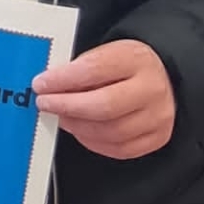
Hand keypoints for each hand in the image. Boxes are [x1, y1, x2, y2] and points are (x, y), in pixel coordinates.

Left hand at [33, 40, 175, 158]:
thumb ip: (79, 69)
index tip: (41, 84)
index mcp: (135, 60)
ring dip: (77, 126)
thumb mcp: (104, 54)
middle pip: (103, 106)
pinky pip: (119, 149)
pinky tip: (81, 130)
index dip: (62, 80)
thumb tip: (48, 86)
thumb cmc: (126, 66)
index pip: (94, 70)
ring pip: (109, 131)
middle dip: (67, 107)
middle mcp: (151, 89)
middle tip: (45, 104)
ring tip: (63, 116)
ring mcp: (157, 116)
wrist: (162, 77)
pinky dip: (93, 142)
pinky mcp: (157, 137)